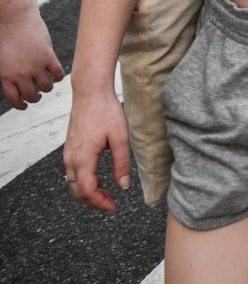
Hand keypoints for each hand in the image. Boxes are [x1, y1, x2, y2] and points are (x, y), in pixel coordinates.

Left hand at [0, 12, 63, 108]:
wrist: (13, 20)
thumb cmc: (5, 36)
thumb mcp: (2, 59)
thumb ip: (9, 73)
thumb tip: (19, 83)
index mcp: (6, 76)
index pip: (14, 98)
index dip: (20, 105)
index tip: (25, 105)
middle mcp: (21, 74)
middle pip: (32, 95)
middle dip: (35, 98)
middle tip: (37, 96)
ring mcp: (35, 66)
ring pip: (46, 86)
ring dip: (47, 88)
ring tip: (48, 84)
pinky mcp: (48, 57)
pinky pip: (57, 73)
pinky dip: (59, 77)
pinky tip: (57, 75)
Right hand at [63, 88, 131, 212]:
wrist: (90, 93)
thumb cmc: (106, 112)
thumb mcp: (120, 138)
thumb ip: (121, 163)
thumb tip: (124, 186)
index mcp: (83, 158)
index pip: (87, 191)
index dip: (100, 203)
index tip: (114, 208)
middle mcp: (71, 159)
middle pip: (77, 191)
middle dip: (94, 202)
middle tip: (112, 205)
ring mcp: (68, 154)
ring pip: (73, 183)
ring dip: (89, 192)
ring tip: (108, 194)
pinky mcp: (70, 148)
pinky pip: (73, 173)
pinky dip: (85, 182)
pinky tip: (100, 179)